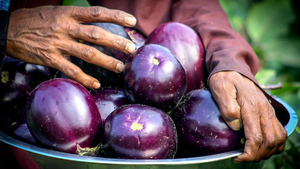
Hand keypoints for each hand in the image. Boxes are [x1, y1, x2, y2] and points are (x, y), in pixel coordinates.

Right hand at [6, 5, 136, 88]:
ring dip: (106, 62)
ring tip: (120, 67)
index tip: (132, 21)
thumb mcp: (57, 11)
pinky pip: (71, 71)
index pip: (97, 13)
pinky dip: (85, 78)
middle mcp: (65, 28)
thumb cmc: (36, 20)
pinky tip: (96, 83)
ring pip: (87, 54)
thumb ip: (77, 17)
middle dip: (116, 42)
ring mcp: (58, 44)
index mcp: (68, 14)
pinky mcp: (50, 58)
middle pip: (96, 35)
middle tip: (132, 49)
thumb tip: (98, 21)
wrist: (9, 29)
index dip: (116, 16)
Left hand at [209, 71, 286, 162]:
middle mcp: (264, 111)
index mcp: (251, 107)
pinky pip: (279, 132)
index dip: (248, 152)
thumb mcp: (221, 89)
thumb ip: (228, 107)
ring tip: (251, 154)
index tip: (237, 157)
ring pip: (278, 139)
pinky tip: (262, 147)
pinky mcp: (269, 113)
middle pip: (270, 142)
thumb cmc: (224, 80)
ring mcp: (268, 112)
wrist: (233, 69)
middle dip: (257, 155)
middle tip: (242, 158)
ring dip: (267, 151)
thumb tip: (236, 126)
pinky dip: (275, 144)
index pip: (256, 137)